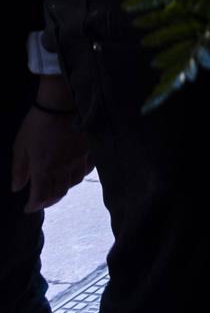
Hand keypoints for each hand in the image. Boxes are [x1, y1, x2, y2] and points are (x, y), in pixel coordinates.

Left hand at [11, 76, 92, 212]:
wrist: (61, 104)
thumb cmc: (36, 124)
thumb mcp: (20, 146)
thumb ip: (19, 169)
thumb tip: (17, 188)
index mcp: (43, 169)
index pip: (40, 196)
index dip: (33, 206)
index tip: (28, 208)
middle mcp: (62, 169)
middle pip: (58, 193)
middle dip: (48, 201)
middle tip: (41, 201)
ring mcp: (78, 160)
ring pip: (73, 183)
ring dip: (63, 189)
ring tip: (56, 188)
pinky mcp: (89, 151)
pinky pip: (86, 170)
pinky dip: (78, 176)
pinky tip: (73, 173)